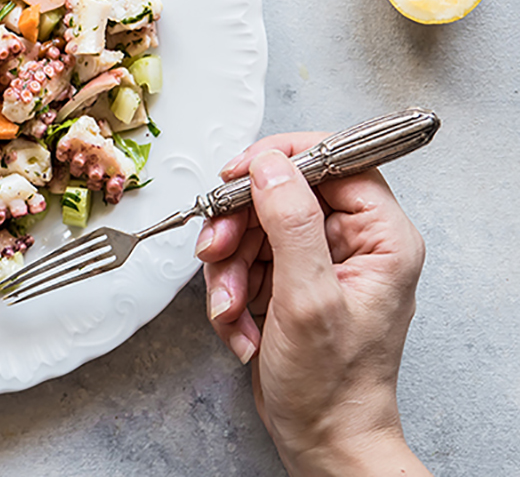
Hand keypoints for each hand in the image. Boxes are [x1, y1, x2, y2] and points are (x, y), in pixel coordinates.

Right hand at [195, 134, 430, 476]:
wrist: (321, 439)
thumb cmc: (333, 386)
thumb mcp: (308, 299)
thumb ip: (291, 224)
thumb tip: (270, 165)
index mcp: (381, 238)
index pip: (336, 160)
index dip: (281, 159)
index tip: (237, 172)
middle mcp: (353, 243)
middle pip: (281, 194)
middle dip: (239, 227)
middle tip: (216, 251)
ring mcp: (319, 262)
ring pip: (254, 228)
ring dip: (229, 268)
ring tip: (231, 308)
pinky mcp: (290, 282)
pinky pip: (245, 261)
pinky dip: (230, 292)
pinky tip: (239, 325)